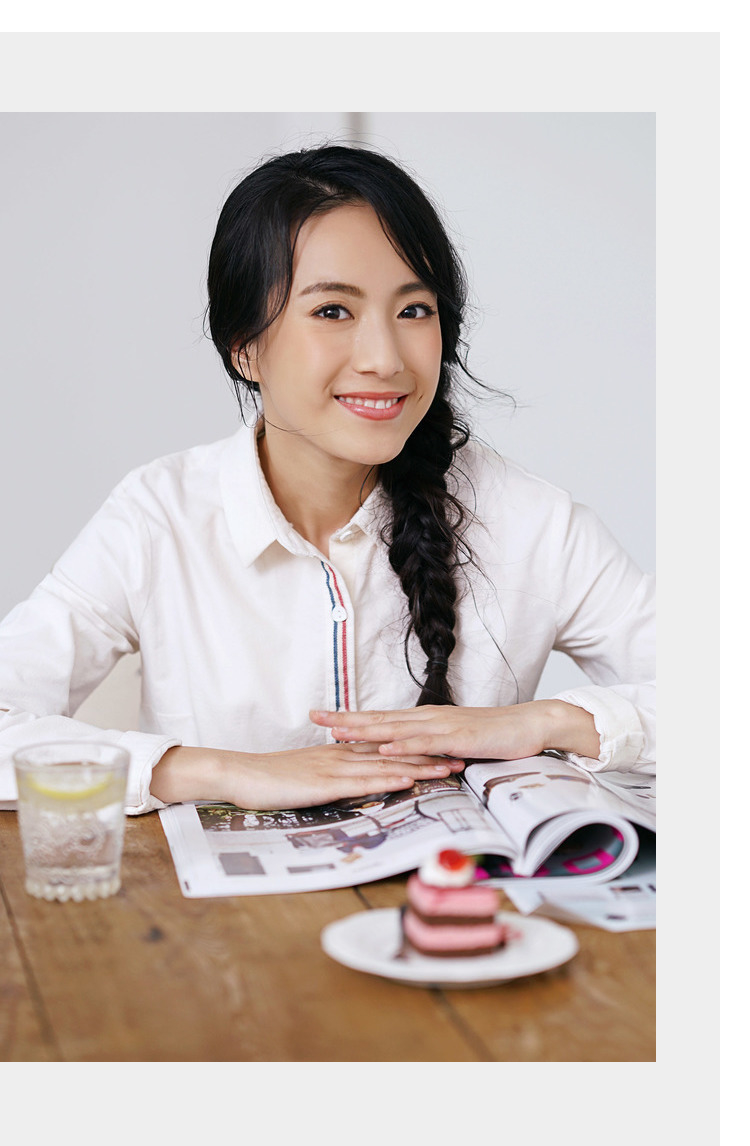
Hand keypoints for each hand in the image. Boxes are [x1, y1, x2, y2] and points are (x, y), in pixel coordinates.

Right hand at [151, 742, 464, 810]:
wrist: (239, 774)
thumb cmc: (270, 779)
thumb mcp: (307, 775)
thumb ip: (331, 776)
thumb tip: (351, 782)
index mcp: (339, 753)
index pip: (385, 748)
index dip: (416, 748)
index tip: (444, 750)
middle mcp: (342, 755)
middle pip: (393, 752)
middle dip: (429, 754)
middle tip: (462, 755)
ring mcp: (334, 767)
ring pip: (383, 764)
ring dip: (419, 765)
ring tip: (449, 767)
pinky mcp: (323, 782)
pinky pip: (360, 779)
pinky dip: (386, 778)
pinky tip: (407, 778)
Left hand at [310, 700, 600, 762]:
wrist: (529, 725)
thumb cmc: (493, 736)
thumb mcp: (454, 743)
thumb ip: (430, 748)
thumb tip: (407, 759)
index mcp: (425, 720)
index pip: (381, 718)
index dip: (351, 718)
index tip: (322, 717)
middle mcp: (428, 719)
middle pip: (380, 718)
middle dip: (346, 719)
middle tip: (315, 717)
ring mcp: (442, 726)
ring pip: (397, 728)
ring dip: (367, 730)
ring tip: (339, 732)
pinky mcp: (459, 738)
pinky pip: (427, 743)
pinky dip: (404, 746)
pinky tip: (386, 748)